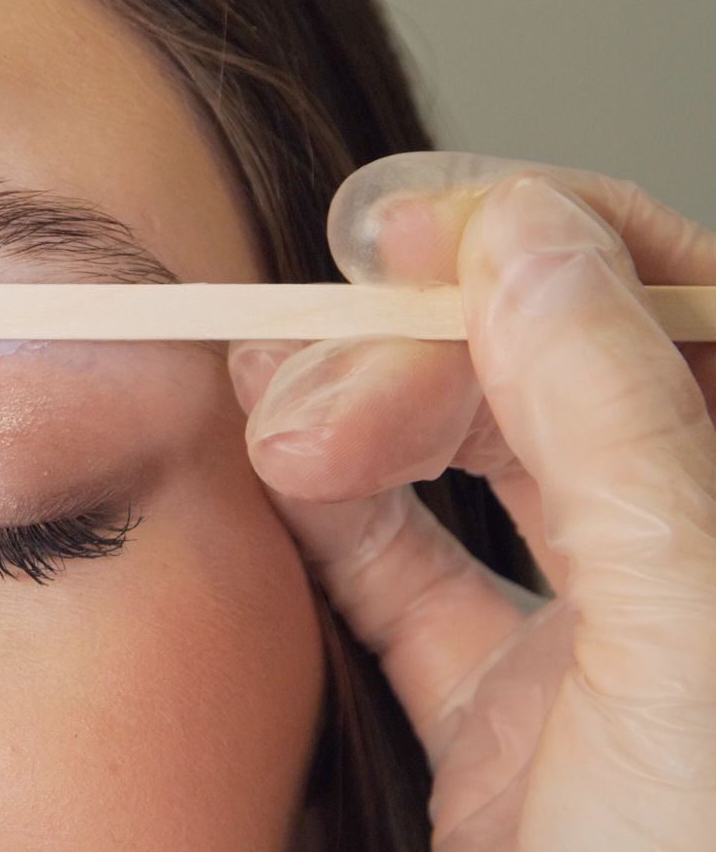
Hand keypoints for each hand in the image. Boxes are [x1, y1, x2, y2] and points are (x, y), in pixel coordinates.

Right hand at [227, 152, 715, 848]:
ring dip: (358, 417)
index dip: (544, 237)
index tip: (407, 235)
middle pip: (553, 364)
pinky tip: (275, 476)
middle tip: (314, 376)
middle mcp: (698, 561)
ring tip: (274, 433)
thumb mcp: (684, 646)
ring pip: (471, 456)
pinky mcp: (504, 713)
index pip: (680, 298)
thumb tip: (522, 238)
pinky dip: (332, 511)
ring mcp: (603, 639)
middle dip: (417, 341)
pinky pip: (407, 573)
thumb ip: (614, 432)